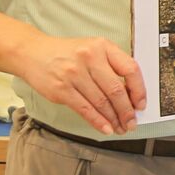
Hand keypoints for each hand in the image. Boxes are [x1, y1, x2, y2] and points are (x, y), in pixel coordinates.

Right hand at [16, 33, 145, 134]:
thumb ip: (112, 65)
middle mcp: (90, 58)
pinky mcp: (61, 90)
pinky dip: (98, 121)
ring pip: (101, 102)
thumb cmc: (68, 53)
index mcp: (103, 46)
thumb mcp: (93, 49)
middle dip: (127, 111)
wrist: (32, 53)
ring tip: (120, 128)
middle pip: (116, 90)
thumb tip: (131, 94)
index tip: (141, 105)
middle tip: (132, 123)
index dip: (139, 90)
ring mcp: (74, 74)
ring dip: (114, 119)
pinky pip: (85, 109)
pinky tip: (106, 128)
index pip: (130, 69)